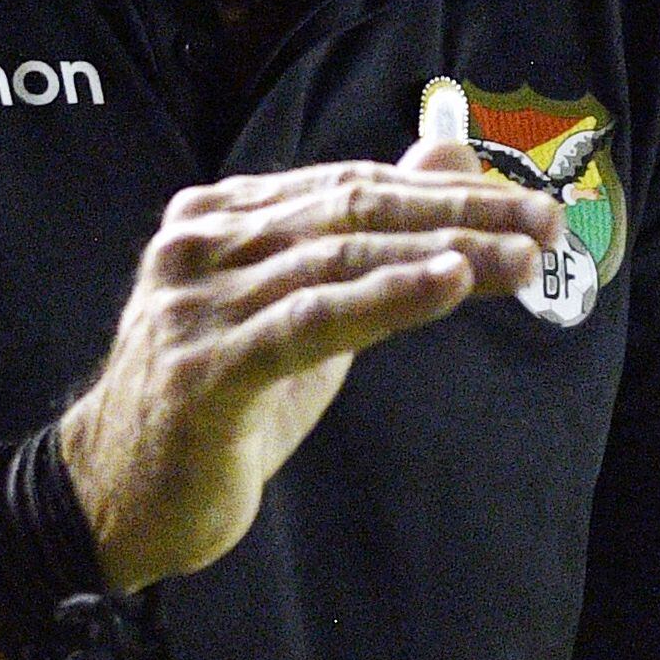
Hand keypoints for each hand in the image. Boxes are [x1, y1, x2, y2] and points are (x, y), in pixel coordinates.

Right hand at [59, 134, 562, 587]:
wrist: (117, 500)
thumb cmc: (221, 401)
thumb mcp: (302, 311)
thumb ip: (367, 238)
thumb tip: (448, 159)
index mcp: (221, 218)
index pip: (351, 186)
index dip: (445, 192)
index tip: (529, 206)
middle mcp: (201, 245)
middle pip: (351, 213)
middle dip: (458, 215)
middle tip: (541, 224)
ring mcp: (196, 304)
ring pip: (338, 260)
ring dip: (440, 253)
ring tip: (517, 259)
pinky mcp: (203, 369)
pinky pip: (309, 322)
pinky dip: (385, 298)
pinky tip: (448, 283)